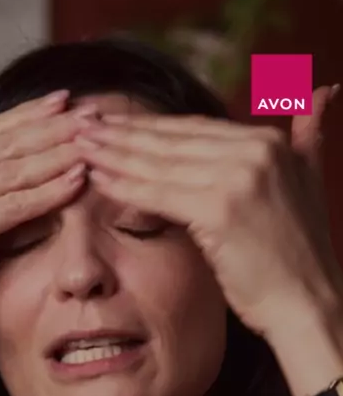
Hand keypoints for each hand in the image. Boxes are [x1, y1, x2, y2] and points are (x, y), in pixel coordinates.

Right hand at [0, 91, 87, 355]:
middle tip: (90, 114)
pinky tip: (76, 182)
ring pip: (11, 171)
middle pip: (3, 144)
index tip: (62, 101)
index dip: (26, 114)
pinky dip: (47, 193)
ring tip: (92, 143)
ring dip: (57, 155)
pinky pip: (12, 207)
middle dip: (51, 127)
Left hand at [76, 86, 341, 337]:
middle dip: (122, 132)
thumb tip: (325, 91)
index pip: (193, 129)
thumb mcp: (310, 179)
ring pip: (160, 164)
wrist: (307, 304)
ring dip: (114, 153)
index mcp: (268, 142)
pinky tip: (96, 178)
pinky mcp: (220, 211)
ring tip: (78, 146)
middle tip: (81, 124)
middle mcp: (255, 152)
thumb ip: (307, 135)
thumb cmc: (298, 256)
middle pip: (172, 140)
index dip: (149, 125)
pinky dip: (126, 185)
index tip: (113, 120)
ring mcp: (238, 179)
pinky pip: (160, 194)